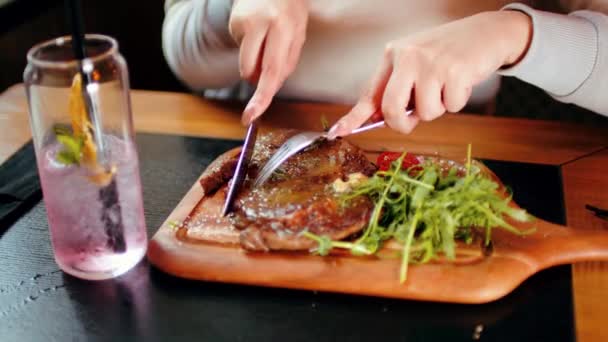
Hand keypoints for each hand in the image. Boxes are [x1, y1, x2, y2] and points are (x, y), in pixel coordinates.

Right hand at [229, 0, 308, 124]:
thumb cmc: (290, 9)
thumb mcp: (298, 33)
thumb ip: (287, 62)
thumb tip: (270, 86)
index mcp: (283, 28)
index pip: (273, 70)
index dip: (262, 97)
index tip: (252, 115)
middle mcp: (261, 24)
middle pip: (251, 71)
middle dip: (256, 85)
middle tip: (260, 90)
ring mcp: (243, 23)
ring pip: (245, 65)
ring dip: (255, 65)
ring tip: (265, 44)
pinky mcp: (233, 24)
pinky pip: (241, 51)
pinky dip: (250, 48)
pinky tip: (257, 33)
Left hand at [328, 10, 531, 137]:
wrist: (486, 32)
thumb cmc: (447, 54)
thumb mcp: (416, 65)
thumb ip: (398, 90)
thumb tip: (380, 121)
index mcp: (392, 55)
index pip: (369, 93)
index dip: (352, 118)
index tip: (336, 133)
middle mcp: (407, 57)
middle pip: (391, 110)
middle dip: (403, 123)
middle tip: (414, 118)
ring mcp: (431, 63)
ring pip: (425, 113)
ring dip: (438, 109)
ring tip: (445, 87)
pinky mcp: (455, 70)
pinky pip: (451, 107)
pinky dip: (458, 101)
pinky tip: (461, 81)